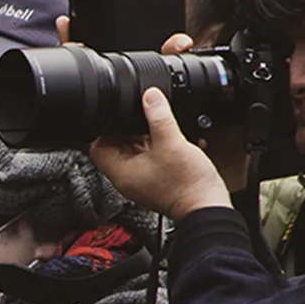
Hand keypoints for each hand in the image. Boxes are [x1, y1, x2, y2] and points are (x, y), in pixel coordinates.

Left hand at [89, 89, 233, 222]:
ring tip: (161, 130)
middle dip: (129, 131)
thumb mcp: (171, 142)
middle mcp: (127, 179)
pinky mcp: (156, 181)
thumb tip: (149, 96)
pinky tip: (172, 141)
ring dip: (146, 138)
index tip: (122, 117)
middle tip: (144, 120)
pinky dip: (158, 148)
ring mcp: (141, 181)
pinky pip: (150, 159)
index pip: (98, 147)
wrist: (207, 207)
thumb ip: (159, 117)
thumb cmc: (187, 184)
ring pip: (135, 153)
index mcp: (121, 173)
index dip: (107, 129)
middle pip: (117, 148)